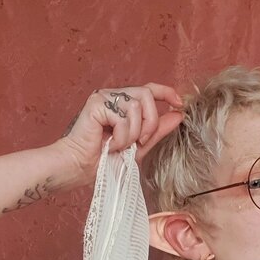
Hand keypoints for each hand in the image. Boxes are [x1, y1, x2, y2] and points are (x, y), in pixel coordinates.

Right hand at [56, 82, 185, 187]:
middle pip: (147, 95)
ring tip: (121, 146)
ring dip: (133, 133)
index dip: (166, 92)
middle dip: (150, 122)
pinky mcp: (96, 103)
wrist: (80, 170)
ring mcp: (104, 98)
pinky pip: (122, 116)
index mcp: (123, 104)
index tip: (179, 105)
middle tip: (141, 142)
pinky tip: (111, 145)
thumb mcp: (138, 147)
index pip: (149, 89)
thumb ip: (157, 130)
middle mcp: (114, 97)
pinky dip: (121, 136)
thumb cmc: (103, 161)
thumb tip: (178, 114)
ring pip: (136, 106)